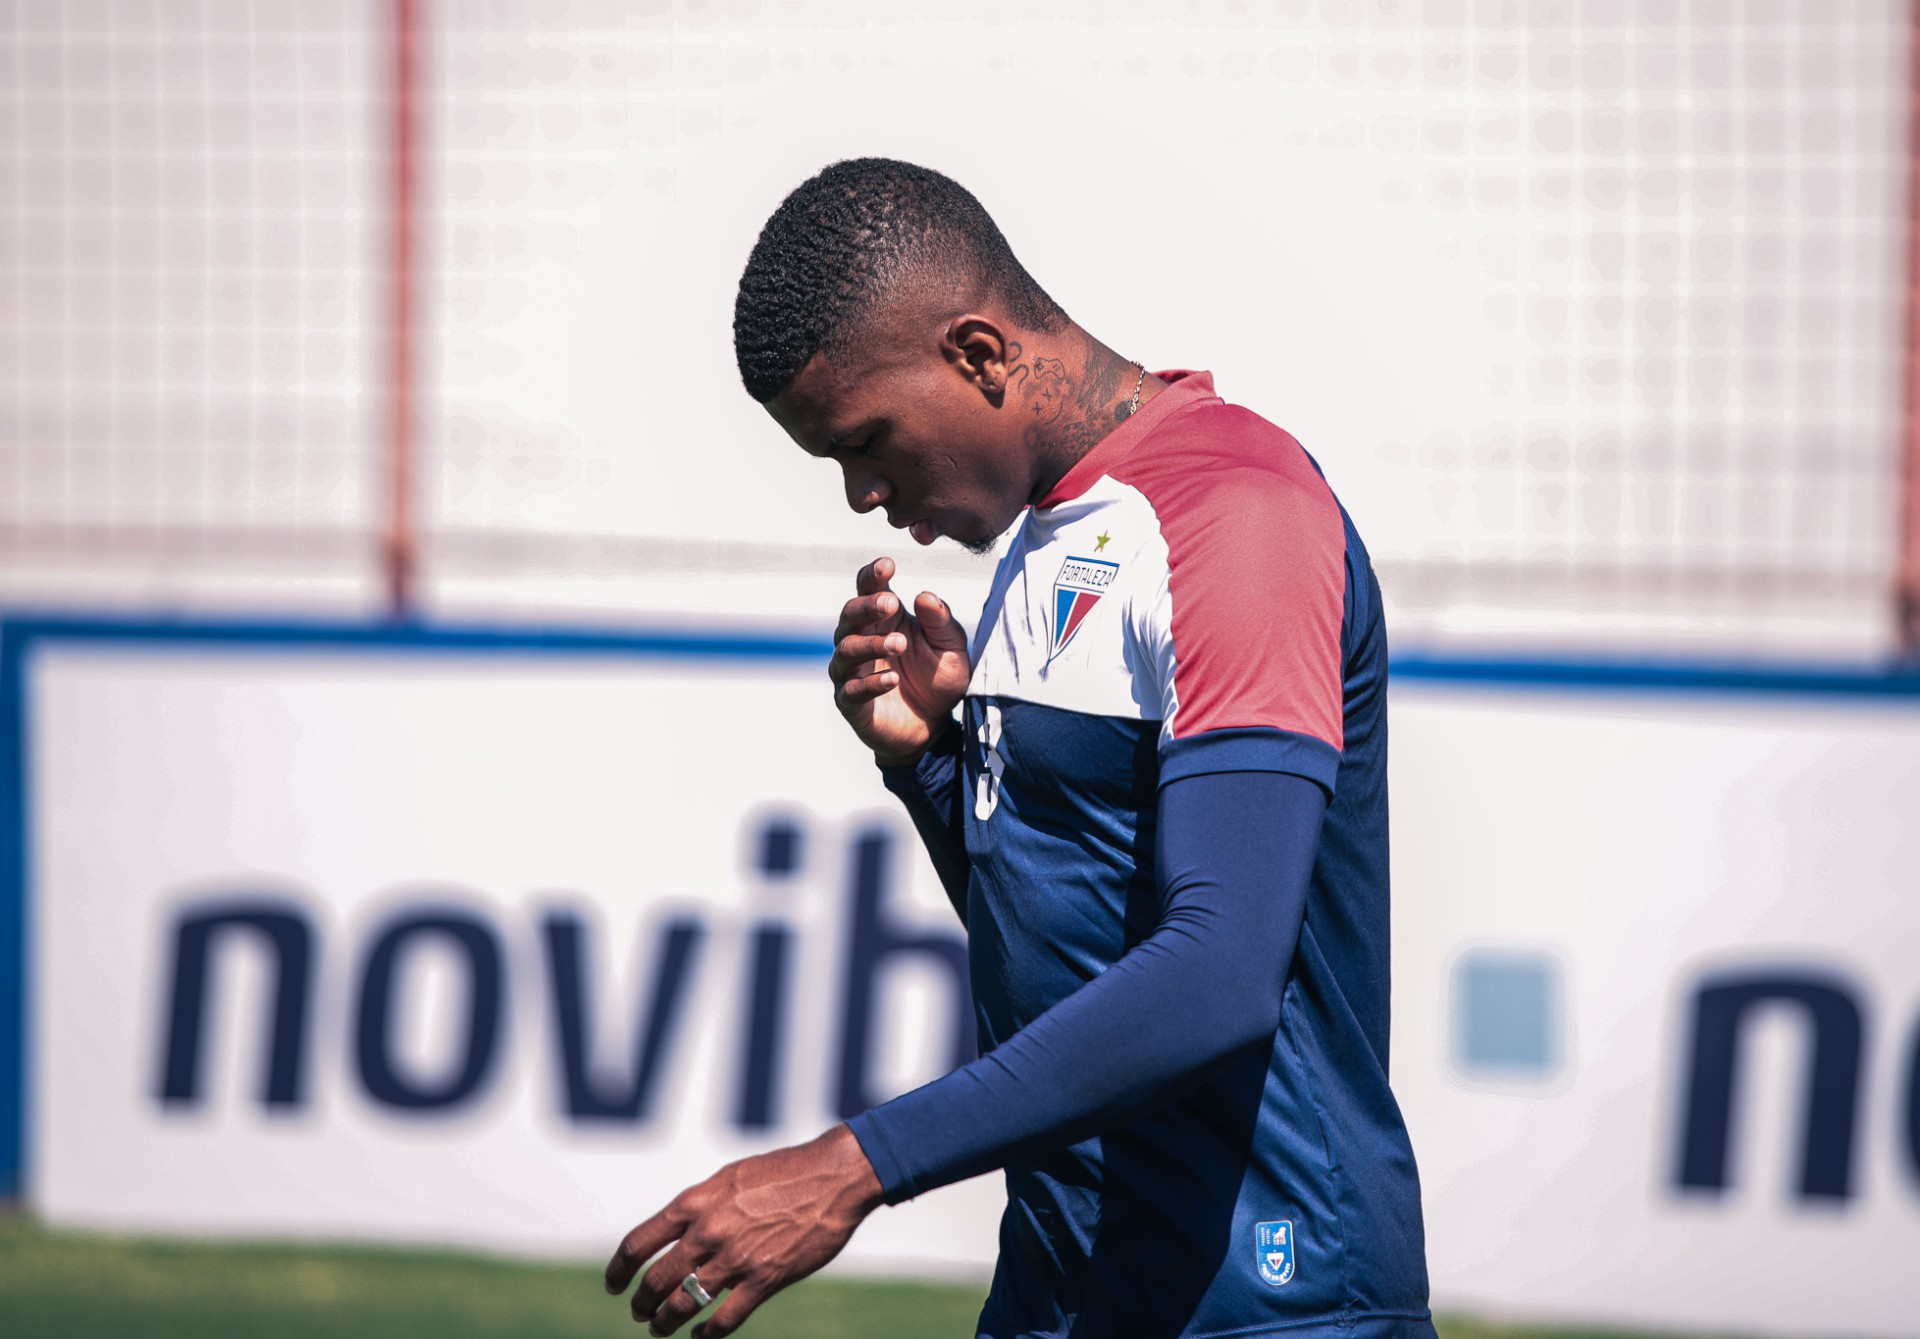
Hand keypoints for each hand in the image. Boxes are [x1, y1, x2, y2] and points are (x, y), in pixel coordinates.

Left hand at [605, 1125, 884, 1336]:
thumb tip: (678, 1230)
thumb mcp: (730, 1178)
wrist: (832, 1177)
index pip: (638, 1243)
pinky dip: (706, 1334)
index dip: (619, 1270)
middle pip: (656, 1280)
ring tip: (660, 1329)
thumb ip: (701, 1206)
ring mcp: (736, 1259)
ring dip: (665, 1323)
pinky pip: (725, 1319)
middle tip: (640, 1313)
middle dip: (642, 1303)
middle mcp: (708, 1232)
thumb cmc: (783, 1171)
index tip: (614, 1284)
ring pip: (683, 1305)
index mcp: (695, 1203)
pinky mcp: (765, 1280)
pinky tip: (700, 1336)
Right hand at [830, 556, 970, 765]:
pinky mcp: (852, 702)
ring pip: (846, 650)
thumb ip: (940, 621)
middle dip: (867, 606)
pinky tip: (892, 679)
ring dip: (871, 644)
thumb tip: (925, 596)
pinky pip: (852, 690)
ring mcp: (852, 671)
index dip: (872, 575)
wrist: (934, 727)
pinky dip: (870, 683)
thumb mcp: (951, 647)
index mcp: (883, 619)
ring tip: (899, 644)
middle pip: (849, 614)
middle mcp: (860, 639)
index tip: (887, 565)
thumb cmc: (938, 678)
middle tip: (891, 604)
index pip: (868, 589)